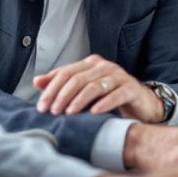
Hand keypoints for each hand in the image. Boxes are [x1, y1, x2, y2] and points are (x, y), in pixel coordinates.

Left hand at [33, 54, 162, 121]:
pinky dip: (104, 104)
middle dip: (62, 96)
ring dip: (79, 100)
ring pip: (94, 86)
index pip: (66, 73)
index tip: (41, 106)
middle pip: (78, 79)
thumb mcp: (84, 90)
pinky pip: (116, 95)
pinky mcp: (131, 88)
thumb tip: (37, 81)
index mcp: (90, 63)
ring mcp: (119, 76)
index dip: (51, 89)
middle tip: (53, 111)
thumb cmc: (108, 96)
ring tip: (69, 113)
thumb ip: (62, 84)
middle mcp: (104, 66)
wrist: (140, 102)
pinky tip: (94, 113)